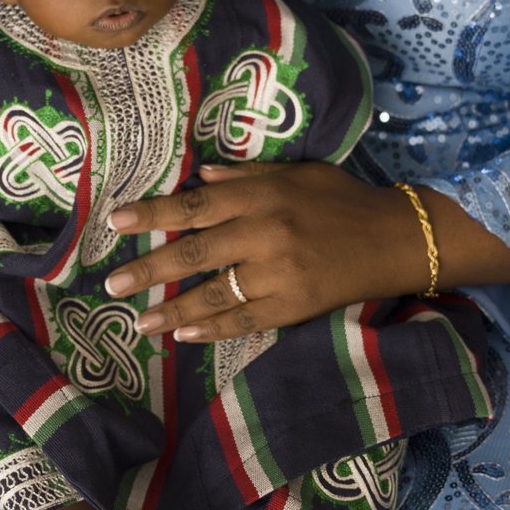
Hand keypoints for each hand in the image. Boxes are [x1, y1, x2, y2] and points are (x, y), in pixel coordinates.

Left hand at [101, 162, 430, 342]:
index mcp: (263, 195)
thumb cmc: (343, 201)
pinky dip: (212, 328)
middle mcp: (266, 232)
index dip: (153, 214)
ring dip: (172, 309)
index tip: (116, 222)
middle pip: (195, 251)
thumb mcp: (297, 175)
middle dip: (149, 269)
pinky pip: (245, 320)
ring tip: (139, 321)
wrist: (397, 239)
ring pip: (215, 292)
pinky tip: (184, 334)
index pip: (195, 205)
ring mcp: (280, 272)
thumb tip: (199, 177)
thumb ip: (246, 176)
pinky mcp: (295, 305)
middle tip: (113, 285)